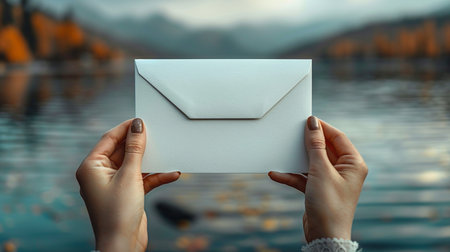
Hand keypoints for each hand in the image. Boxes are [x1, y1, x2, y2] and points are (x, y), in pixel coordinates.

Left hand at [76, 118, 180, 251]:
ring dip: (151, 161)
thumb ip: (135, 149)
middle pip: (123, 151)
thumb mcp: (129, 175)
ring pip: (134, 164)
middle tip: (157, 133)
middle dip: (141, 144)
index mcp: (91, 167)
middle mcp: (100, 174)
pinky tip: (172, 173)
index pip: (109, 139)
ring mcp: (114, 184)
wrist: (123, 245)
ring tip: (167, 151)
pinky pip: (142, 178)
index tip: (142, 120)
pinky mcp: (127, 193)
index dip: (126, 128)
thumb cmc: (118, 212)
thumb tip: (137, 126)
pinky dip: (155, 176)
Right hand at [269, 116, 367, 241]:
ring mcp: (331, 180)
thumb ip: (316, 146)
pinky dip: (292, 176)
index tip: (306, 120)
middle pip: (324, 148)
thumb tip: (313, 124)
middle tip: (292, 133)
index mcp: (353, 164)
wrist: (324, 237)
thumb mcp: (320, 171)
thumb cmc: (329, 206)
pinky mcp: (318, 189)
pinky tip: (277, 174)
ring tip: (282, 152)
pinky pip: (304, 177)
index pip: (338, 137)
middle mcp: (344, 171)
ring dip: (296, 160)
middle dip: (307, 143)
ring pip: (312, 162)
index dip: (322, 127)